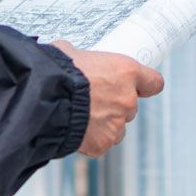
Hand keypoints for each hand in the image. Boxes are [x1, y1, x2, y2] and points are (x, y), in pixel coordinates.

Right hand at [50, 41, 163, 157]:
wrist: (41, 98)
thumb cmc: (56, 71)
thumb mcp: (70, 52)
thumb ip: (84, 59)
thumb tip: (74, 58)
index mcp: (126, 72)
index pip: (154, 82)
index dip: (145, 85)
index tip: (138, 86)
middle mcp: (127, 100)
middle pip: (130, 106)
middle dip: (114, 104)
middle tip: (92, 99)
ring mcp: (117, 124)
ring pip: (117, 127)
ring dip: (105, 123)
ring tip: (81, 116)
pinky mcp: (102, 143)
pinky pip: (101, 142)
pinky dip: (90, 139)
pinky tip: (74, 129)